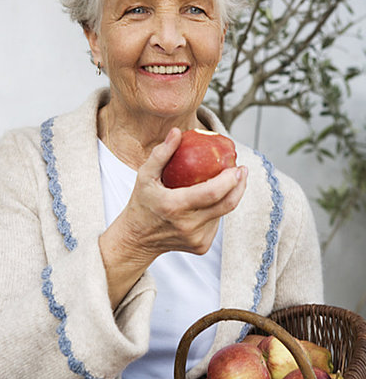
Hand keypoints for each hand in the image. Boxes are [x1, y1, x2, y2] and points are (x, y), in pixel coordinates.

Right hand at [99, 127, 246, 307]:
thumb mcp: (145, 176)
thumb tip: (177, 132)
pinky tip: (210, 201)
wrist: (136, 240)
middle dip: (240, 186)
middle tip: (242, 170)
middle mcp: (188, 225)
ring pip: (222, 214)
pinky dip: (216, 210)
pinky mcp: (201, 246)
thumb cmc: (141, 202)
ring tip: (226, 182)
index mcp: (174, 206)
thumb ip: (161, 153)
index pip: (212, 193)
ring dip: (227, 197)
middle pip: (227, 205)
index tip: (238, 167)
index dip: (230, 180)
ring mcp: (196, 239)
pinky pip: (216, 223)